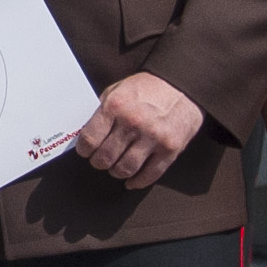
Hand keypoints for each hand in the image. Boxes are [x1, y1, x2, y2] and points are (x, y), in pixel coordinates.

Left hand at [76, 72, 205, 190]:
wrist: (183, 85)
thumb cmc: (148, 87)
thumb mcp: (118, 90)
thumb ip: (103, 111)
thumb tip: (85, 132)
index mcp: (116, 106)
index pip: (90, 139)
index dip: (84, 149)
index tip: (86, 151)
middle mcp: (133, 123)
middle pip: (105, 158)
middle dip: (99, 162)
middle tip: (100, 161)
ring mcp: (153, 137)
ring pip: (125, 169)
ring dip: (116, 172)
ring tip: (116, 167)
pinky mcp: (170, 149)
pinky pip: (150, 175)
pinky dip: (138, 182)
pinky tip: (132, 181)